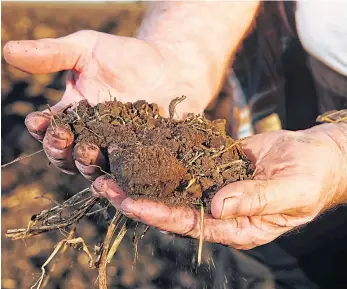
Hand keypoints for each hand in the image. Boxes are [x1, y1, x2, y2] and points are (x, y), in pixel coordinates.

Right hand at [3, 30, 207, 178]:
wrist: (169, 67)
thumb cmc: (126, 57)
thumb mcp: (86, 49)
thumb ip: (52, 54)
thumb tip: (8, 50)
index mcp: (73, 116)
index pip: (49, 128)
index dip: (42, 128)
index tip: (40, 121)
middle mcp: (90, 138)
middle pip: (67, 155)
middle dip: (60, 150)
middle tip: (63, 139)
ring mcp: (115, 151)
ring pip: (93, 168)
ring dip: (85, 164)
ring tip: (88, 152)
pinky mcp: (140, 159)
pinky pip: (128, 173)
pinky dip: (121, 177)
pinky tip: (120, 173)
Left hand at [91, 123, 346, 248]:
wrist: (316, 155)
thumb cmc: (311, 177)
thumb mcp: (291, 190)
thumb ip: (255, 199)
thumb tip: (217, 206)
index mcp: (237, 225)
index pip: (190, 223)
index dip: (158, 214)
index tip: (129, 203)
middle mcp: (219, 211)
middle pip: (171, 207)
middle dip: (136, 198)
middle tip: (102, 186)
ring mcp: (214, 188)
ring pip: (171, 186)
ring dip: (141, 178)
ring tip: (108, 168)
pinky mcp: (213, 167)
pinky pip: (184, 164)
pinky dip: (161, 159)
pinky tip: (139, 149)